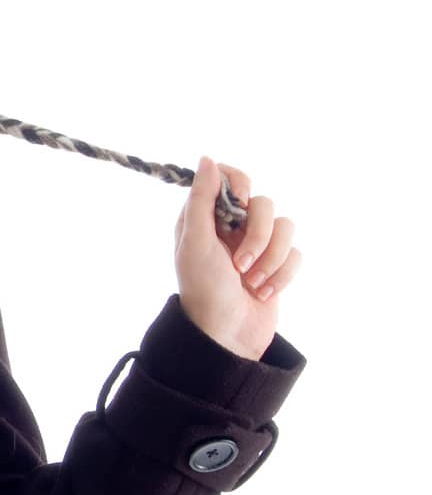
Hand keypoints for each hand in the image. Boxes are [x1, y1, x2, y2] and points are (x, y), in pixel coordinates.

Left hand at [174, 155, 301, 360]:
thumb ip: (202, 200)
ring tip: (251, 283)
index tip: (239, 203)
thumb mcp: (196, 242)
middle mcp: (232, 227)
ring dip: (271, 259)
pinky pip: (296, 254)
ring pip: (285, 227)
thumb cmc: (203, 289)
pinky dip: (282, 275)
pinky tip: (263, 293)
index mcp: (206, 217)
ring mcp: (257, 246)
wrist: (226, 336)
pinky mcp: (278, 266)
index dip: (239, 185)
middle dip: (257, 235)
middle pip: (263, 203)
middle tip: (240, 263)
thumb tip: (207, 158)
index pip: (229, 178)